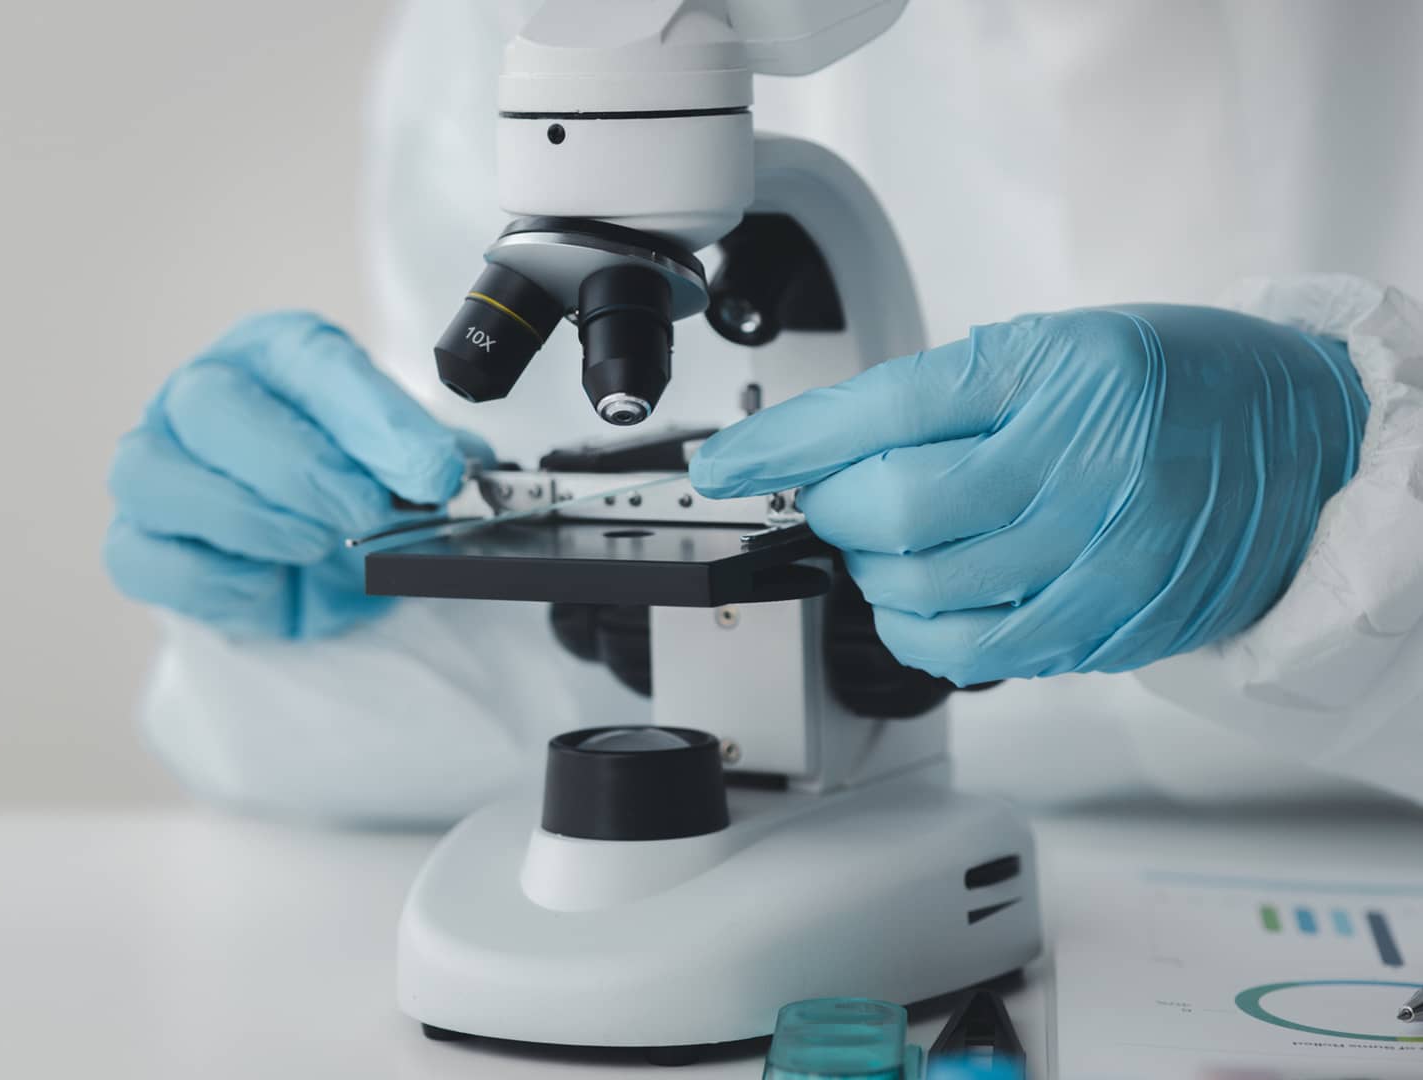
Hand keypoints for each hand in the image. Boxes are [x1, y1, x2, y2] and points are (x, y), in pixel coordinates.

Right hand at [108, 311, 484, 638]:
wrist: (312, 561)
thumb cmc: (349, 491)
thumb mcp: (401, 468)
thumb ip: (425, 460)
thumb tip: (457, 465)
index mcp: (276, 355)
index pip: (312, 363)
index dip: (374, 419)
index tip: (433, 471)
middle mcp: (202, 395)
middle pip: (214, 405)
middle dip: (301, 467)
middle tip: (366, 513)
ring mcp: (153, 464)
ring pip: (155, 473)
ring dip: (249, 517)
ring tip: (315, 546)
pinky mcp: (132, 541)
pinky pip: (145, 556)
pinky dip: (214, 579)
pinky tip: (268, 582)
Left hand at [690, 305, 1367, 683]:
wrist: (1303, 439)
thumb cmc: (1172, 383)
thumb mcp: (1056, 347)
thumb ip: (940, 398)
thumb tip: (817, 450)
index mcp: (1056, 373)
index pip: (883, 409)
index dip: (783, 442)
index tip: (724, 461)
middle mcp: (1081, 465)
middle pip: (891, 509)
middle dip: (831, 506)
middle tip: (833, 492)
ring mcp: (1098, 555)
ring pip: (920, 587)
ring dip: (871, 567)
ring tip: (891, 537)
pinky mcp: (1107, 625)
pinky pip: (973, 650)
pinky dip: (918, 629)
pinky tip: (924, 597)